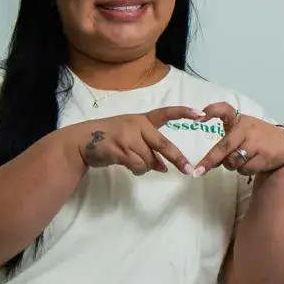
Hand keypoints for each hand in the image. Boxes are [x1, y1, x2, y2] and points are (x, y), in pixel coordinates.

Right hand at [69, 107, 202, 175]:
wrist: (82, 140)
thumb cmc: (110, 137)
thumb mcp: (130, 135)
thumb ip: (148, 146)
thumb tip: (162, 166)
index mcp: (142, 119)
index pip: (166, 113)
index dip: (183, 112)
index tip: (200, 114)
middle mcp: (137, 126)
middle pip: (163, 144)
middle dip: (177, 159)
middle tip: (188, 170)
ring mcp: (127, 138)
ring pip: (149, 160)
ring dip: (147, 167)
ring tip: (137, 164)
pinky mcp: (119, 150)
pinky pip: (138, 166)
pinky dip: (138, 170)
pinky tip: (131, 167)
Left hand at [193, 103, 283, 176]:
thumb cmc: (256, 137)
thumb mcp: (241, 131)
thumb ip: (225, 142)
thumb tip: (209, 163)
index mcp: (238, 120)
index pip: (225, 109)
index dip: (212, 111)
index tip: (199, 118)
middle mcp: (246, 129)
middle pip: (224, 147)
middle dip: (210, 160)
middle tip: (199, 171)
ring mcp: (256, 143)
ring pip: (232, 161)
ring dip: (233, 165)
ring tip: (243, 158)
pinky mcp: (263, 156)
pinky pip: (244, 169)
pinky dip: (244, 170)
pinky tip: (253, 162)